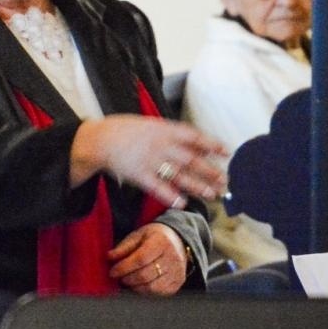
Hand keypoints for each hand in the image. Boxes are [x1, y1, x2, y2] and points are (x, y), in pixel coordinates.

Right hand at [71, 114, 227, 206]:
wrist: (101, 139)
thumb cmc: (128, 131)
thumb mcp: (153, 125)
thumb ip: (174, 134)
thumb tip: (198, 143)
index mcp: (165, 130)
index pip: (194, 137)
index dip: (211, 144)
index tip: (226, 152)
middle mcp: (161, 146)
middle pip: (191, 159)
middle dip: (209, 171)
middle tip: (224, 180)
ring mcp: (150, 161)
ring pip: (178, 175)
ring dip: (196, 185)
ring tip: (211, 193)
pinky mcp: (140, 176)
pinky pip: (158, 187)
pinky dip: (170, 195)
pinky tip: (182, 203)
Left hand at [108, 223, 187, 295]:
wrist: (177, 241)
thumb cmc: (154, 238)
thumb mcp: (138, 236)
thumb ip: (123, 247)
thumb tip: (110, 257)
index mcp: (161, 242)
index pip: (141, 259)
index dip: (124, 267)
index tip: (113, 271)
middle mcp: (172, 257)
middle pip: (145, 275)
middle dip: (127, 278)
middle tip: (118, 277)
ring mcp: (177, 272)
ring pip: (151, 287)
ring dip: (134, 286)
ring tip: (127, 280)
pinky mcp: (177, 283)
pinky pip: (158, 292)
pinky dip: (144, 290)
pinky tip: (138, 283)